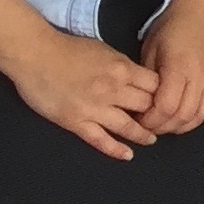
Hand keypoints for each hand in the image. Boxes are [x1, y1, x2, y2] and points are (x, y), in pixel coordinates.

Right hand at [0, 28, 159, 160]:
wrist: (36, 55)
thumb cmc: (69, 48)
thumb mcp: (105, 50)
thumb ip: (122, 66)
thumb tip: (136, 78)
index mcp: (122, 69)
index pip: (156, 85)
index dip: (163, 93)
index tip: (167, 99)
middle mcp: (113, 90)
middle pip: (146, 106)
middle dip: (155, 114)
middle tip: (161, 122)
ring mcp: (95, 108)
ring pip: (128, 126)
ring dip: (143, 135)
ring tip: (151, 139)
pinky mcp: (76, 122)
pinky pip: (100, 140)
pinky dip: (116, 149)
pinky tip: (128, 155)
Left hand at [139, 0, 203, 132]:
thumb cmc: (174, 23)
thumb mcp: (150, 48)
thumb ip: (149, 78)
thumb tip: (145, 101)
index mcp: (179, 68)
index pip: (165, 108)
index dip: (152, 120)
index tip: (142, 120)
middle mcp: (201, 76)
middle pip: (184, 116)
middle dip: (165, 126)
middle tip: (154, 124)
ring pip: (203, 114)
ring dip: (186, 124)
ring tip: (173, 121)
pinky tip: (197, 112)